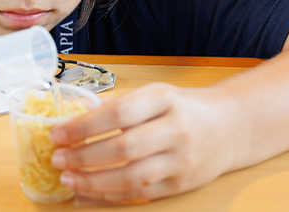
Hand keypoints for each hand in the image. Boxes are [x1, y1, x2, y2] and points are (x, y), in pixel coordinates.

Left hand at [49, 83, 235, 202]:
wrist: (230, 127)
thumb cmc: (181, 107)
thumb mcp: (153, 94)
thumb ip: (117, 104)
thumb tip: (73, 115)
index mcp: (163, 99)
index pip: (119, 113)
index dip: (84, 126)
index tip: (58, 134)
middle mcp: (176, 129)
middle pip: (124, 148)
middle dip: (84, 157)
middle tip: (58, 159)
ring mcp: (182, 159)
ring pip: (132, 177)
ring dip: (94, 181)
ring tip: (68, 179)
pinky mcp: (183, 183)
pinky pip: (142, 194)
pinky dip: (112, 195)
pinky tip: (90, 192)